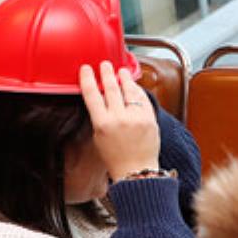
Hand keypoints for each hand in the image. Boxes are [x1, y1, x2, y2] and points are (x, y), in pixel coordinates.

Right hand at [79, 61, 159, 179]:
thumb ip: (100, 116)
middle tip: (105, 65)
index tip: (86, 69)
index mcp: (102, 123)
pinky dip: (138, 91)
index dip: (88, 79)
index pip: (92, 94)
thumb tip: (102, 98)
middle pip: (111, 88)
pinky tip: (135, 86)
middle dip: (107, 73)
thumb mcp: (98, 137)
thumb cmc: (116, 158)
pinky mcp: (150, 120)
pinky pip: (143, 100)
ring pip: (129, 91)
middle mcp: (119, 118)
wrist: (137, 172)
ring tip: (121, 71)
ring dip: (124, 78)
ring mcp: (136, 118)